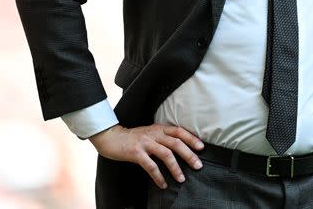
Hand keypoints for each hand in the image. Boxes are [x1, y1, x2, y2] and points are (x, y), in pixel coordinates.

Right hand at [89, 124, 203, 188]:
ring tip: (182, 179)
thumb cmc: (133, 137)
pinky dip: (158, 176)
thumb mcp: (150, 133)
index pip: (179, 131)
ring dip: (176, 168)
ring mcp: (145, 143)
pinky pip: (150, 166)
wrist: (111, 137)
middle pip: (176, 143)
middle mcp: (154, 134)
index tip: (201, 147)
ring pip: (166, 154)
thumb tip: (179, 147)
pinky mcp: (136, 153)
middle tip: (198, 165)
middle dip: (189, 155)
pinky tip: (163, 184)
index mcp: (159, 129)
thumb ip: (162, 137)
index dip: (191, 138)